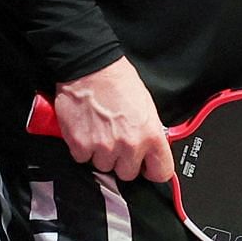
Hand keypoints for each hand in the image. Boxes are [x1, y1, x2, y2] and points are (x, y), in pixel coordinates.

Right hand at [51, 57, 173, 182]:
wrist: (90, 67)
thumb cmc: (117, 80)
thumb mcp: (146, 106)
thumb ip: (149, 132)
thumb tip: (151, 149)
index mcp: (150, 135)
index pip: (161, 172)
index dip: (153, 170)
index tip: (147, 167)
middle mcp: (129, 144)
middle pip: (128, 173)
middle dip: (122, 161)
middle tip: (117, 140)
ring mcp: (104, 147)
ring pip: (104, 166)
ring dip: (101, 154)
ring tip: (100, 130)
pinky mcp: (80, 146)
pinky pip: (83, 159)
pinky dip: (82, 148)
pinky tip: (86, 130)